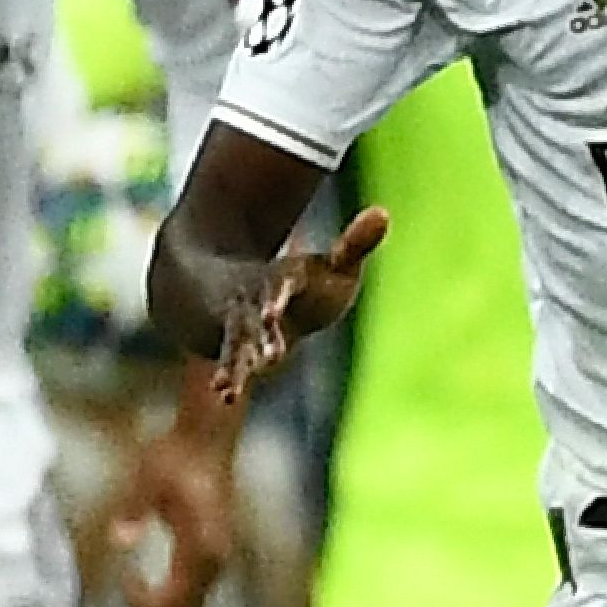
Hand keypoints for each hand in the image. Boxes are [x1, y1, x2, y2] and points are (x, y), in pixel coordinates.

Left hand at [81, 406, 239, 606]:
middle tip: (128, 588)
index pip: (174, 600)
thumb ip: (134, 510)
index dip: (144, 603)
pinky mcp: (216, 553)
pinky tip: (152, 574)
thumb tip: (119, 541)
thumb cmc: (177, 454)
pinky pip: (196, 592)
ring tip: (137, 583)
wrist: (208, 438)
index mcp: (201, 545)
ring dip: (163, 606)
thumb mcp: (147, 477)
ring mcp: (219, 557)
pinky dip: (173, 595)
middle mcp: (215, 558)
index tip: (124, 580)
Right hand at [208, 206, 389, 400]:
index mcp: (281, 280)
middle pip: (255, 320)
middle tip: (270, 357)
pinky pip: (232, 364)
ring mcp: (240, 327)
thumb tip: (383, 213)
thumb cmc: (305, 284)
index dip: (275, 297)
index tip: (270, 313)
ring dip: (236, 364)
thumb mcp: (332, 265)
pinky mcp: (236, 349)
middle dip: (261, 337)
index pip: (278, 286)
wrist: (249, 292)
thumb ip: (354, 244)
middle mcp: (255, 302)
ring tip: (229, 386)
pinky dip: (229, 377)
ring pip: (236, 345)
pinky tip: (223, 393)